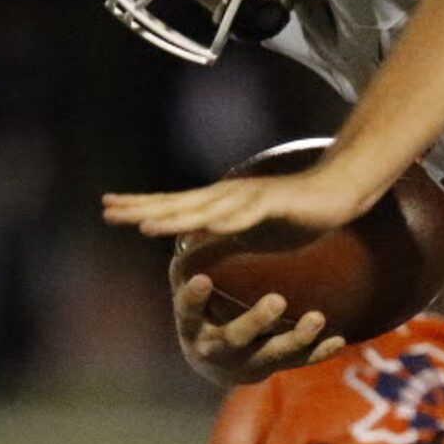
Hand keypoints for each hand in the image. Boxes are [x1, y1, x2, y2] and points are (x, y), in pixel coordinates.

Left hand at [104, 166, 378, 239]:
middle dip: (142, 208)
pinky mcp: (274, 203)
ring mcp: (249, 197)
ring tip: (145, 225)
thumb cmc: (294, 214)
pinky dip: (225, 221)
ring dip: (175, 217)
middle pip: (179, 203)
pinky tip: (206, 227)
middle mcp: (228, 195)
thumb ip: (221, 238)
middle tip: (108, 210)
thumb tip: (195, 249)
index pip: (173, 205)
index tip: (109, 210)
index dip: (141, 207)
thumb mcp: (249, 233)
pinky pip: (246, 215)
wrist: (336, 194)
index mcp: (220, 203)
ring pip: (205, 209)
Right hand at [170, 262, 345, 388]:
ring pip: (273, 353)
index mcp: (192, 325)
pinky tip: (338, 339)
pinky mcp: (273, 368)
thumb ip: (190, 264)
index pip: (188, 311)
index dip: (194, 297)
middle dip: (256, 321)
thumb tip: (191, 218)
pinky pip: (299, 362)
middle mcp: (216, 348)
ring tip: (318, 317)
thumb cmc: (202, 313)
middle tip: (277, 300)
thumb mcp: (190, 292)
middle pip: (235, 337)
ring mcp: (247, 362)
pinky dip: (319, 351)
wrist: (216, 363)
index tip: (202, 279)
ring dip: (297, 337)